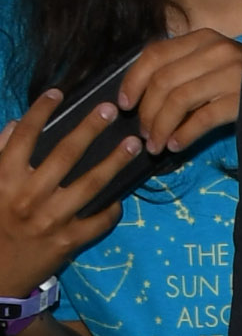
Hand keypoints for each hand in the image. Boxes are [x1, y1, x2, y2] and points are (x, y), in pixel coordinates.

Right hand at [0, 91, 136, 290]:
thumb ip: (0, 155)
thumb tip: (18, 124)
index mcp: (3, 180)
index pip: (24, 137)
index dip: (41, 111)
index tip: (57, 93)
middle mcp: (28, 197)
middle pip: (66, 155)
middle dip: (91, 128)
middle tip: (111, 110)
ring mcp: (50, 220)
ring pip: (91, 185)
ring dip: (115, 162)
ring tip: (134, 145)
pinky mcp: (68, 242)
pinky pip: (98, 220)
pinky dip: (112, 207)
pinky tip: (123, 193)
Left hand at [118, 30, 241, 154]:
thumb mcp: (211, 62)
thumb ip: (181, 68)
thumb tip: (137, 95)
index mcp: (203, 38)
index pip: (154, 54)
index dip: (132, 81)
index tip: (124, 104)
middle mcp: (216, 51)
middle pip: (162, 81)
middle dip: (146, 112)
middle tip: (144, 134)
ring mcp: (232, 74)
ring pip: (178, 101)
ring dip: (160, 127)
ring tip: (156, 145)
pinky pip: (202, 118)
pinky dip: (184, 134)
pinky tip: (177, 145)